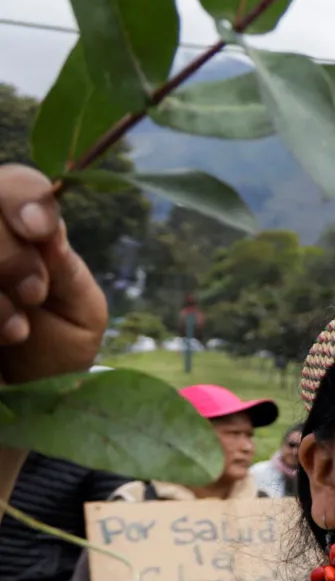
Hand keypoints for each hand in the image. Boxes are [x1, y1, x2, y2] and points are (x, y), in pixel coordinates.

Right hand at [0, 168, 107, 385]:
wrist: (20, 396)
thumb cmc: (51, 349)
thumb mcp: (79, 315)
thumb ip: (68, 273)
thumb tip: (49, 235)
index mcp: (22, 228)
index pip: (16, 183)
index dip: (24, 198)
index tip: (40, 231)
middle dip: (8, 252)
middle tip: (32, 293)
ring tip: (14, 331)